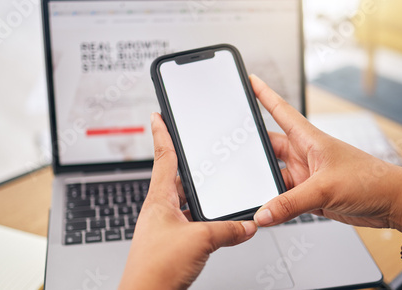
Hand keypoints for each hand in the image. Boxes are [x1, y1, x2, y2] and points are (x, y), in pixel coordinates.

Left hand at [119, 113, 256, 289]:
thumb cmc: (155, 268)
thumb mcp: (199, 240)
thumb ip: (227, 229)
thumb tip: (247, 224)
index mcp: (159, 200)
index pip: (162, 157)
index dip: (161, 133)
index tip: (157, 116)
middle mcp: (160, 210)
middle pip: (176, 178)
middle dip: (188, 164)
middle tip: (196, 150)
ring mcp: (165, 226)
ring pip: (185, 201)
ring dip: (199, 195)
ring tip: (214, 189)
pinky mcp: (172, 242)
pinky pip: (190, 222)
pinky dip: (203, 219)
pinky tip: (215, 224)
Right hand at [250, 74, 401, 231]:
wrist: (393, 203)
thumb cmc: (371, 180)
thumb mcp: (325, 189)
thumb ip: (290, 203)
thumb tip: (263, 213)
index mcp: (309, 139)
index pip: (280, 111)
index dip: (264, 94)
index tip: (250, 81)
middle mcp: (305, 155)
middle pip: (270, 149)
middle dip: (253, 153)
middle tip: (233, 157)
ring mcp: (306, 176)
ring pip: (275, 178)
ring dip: (265, 186)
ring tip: (252, 194)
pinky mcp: (310, 196)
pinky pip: (284, 199)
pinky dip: (275, 206)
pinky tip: (268, 212)